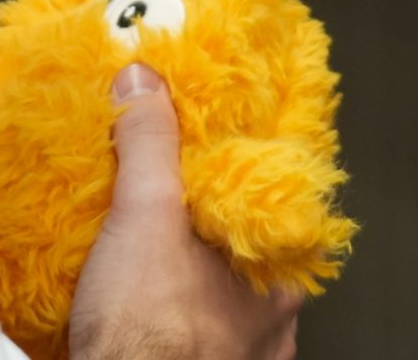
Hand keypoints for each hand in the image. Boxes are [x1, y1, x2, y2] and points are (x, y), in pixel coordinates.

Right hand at [66, 63, 301, 359]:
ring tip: (148, 263)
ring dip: (193, 284)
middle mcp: (269, 326)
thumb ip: (150, 145)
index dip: (243, 183)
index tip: (213, 162)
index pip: (274, 214)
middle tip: (169, 211)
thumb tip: (146, 84)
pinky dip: (172, 324)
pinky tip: (142, 314)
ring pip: (224, 307)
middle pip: (246, 261)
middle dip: (210, 236)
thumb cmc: (150, 336)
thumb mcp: (147, 215)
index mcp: (275, 280)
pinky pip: (197, 343)